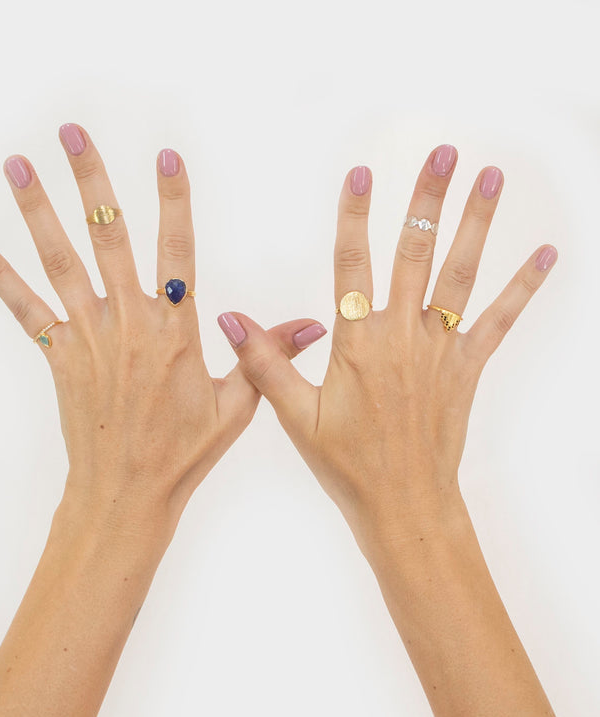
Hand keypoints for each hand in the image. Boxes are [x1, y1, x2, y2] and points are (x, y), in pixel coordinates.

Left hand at [0, 124, 325, 543]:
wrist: (128, 491)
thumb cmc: (183, 453)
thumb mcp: (238, 405)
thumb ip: (268, 355)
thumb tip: (311, 323)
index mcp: (177, 331)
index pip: (177, 251)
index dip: (173, 201)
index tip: (166, 156)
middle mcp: (130, 323)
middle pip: (110, 237)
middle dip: (91, 181)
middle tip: (72, 133)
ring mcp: (90, 337)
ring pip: (62, 261)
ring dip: (39, 209)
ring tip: (18, 164)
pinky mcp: (60, 356)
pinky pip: (24, 309)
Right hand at [218, 145, 556, 555]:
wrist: (403, 503)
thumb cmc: (349, 466)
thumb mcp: (296, 417)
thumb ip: (266, 364)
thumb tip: (231, 318)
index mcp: (357, 345)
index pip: (352, 265)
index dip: (354, 216)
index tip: (360, 173)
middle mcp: (402, 336)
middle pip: (415, 252)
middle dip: (426, 198)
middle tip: (441, 151)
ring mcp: (439, 350)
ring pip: (460, 274)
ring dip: (476, 223)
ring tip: (490, 177)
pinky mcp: (466, 368)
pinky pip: (499, 320)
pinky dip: (523, 286)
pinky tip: (545, 253)